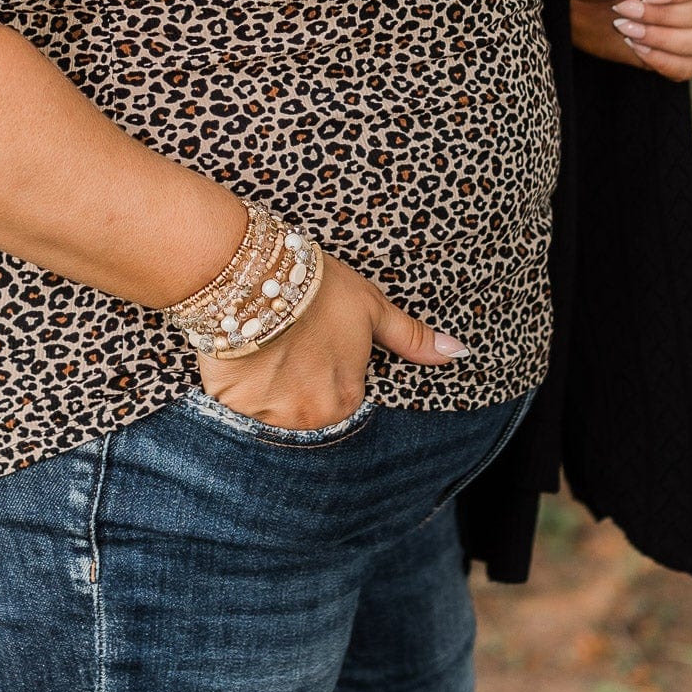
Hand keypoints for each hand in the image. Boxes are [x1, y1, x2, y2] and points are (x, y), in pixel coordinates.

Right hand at [194, 251, 468, 431]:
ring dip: (267, 393)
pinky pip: (237, 412)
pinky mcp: (232, 408)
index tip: (314, 351)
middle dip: (297, 389)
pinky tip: (240, 362)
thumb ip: (411, 338)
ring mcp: (269, 417)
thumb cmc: (317, 286)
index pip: (342, 402)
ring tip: (263, 354)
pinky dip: (238, 392)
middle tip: (287, 352)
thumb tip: (459, 353)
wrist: (253, 273)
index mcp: (347, 399)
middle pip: (306, 413)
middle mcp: (311, 418)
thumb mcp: (370, 307)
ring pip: (270, 416)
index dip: (326, 373)